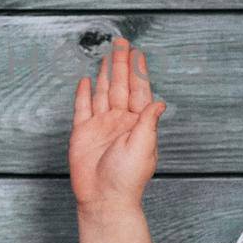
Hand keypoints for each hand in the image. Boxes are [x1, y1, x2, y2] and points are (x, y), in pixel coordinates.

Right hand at [69, 36, 166, 211]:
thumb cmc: (126, 179)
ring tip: (107, 56)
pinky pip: (82, 108)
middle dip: (121, 64)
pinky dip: (83, 94)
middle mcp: (119, 121)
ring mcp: (100, 126)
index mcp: (137, 123)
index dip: (138, 70)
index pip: (138, 90)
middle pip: (119, 85)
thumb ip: (148, 121)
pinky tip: (85, 81)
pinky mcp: (82, 133)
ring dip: (104, 74)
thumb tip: (160, 102)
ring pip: (102, 92)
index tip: (138, 52)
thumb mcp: (143, 146)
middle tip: (121, 43)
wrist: (103, 199)